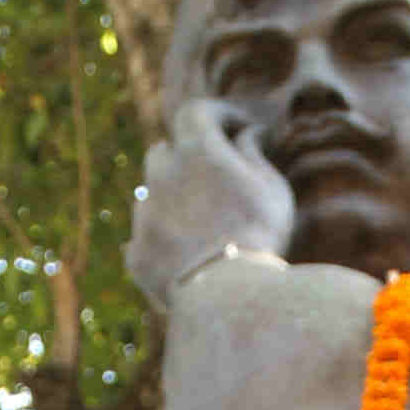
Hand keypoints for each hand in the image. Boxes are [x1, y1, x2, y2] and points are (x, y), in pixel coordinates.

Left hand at [128, 97, 294, 312]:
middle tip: (207, 175)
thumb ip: (254, 154)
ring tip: (195, 223)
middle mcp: (161, 174)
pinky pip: (144, 240)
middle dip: (183, 157)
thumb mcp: (272, 188)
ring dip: (169, 200)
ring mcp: (144, 215)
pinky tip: (181, 258)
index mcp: (196, 150)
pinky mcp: (137, 254)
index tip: (237, 126)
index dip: (217, 115)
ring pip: (150, 196)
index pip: (197, 112)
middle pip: (164, 152)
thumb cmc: (260, 235)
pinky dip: (161, 243)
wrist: (229, 297)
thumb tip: (248, 134)